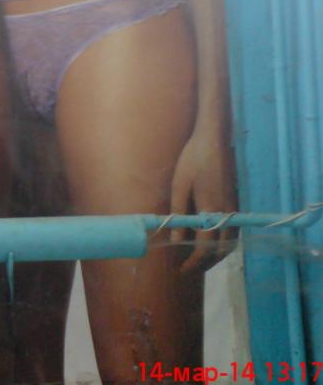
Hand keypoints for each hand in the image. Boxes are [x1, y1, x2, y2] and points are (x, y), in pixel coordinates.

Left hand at [169, 122, 237, 273]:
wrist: (214, 139)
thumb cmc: (193, 160)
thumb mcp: (179, 186)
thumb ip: (178, 214)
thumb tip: (174, 239)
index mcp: (212, 210)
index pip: (205, 247)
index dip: (194, 261)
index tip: (182, 270)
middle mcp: (227, 213)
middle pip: (221, 249)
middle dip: (206, 263)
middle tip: (188, 268)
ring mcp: (234, 208)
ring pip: (230, 242)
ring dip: (216, 254)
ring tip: (197, 258)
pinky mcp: (235, 202)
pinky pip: (232, 231)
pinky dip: (222, 242)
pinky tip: (209, 240)